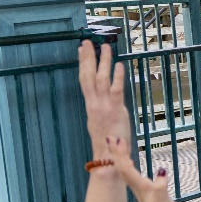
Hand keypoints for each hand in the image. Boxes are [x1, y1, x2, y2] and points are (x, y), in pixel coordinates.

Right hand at [78, 41, 129, 160]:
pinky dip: (117, 77)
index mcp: (91, 105)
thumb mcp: (103, 121)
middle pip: (88, 76)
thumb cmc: (107, 143)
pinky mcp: (115, 111)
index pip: (84, 80)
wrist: (107, 159)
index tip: (82, 49)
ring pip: (101, 79)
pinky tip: (119, 65)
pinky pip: (116, 91)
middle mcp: (94, 104)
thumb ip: (104, 108)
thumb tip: (108, 99)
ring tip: (105, 47)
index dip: (83, 64)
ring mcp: (104, 106)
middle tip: (87, 42)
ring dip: (103, 62)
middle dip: (87, 58)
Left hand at [108, 139, 186, 201]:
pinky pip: (133, 175)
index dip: (121, 154)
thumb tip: (162, 172)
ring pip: (126, 171)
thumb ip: (161, 190)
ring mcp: (141, 191)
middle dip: (116, 152)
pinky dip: (130, 165)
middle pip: (123, 168)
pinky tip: (132, 163)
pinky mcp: (146, 193)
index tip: (118, 140)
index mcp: (141, 189)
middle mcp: (138, 189)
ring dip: (121, 157)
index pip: (126, 168)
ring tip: (119, 145)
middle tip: (112, 137)